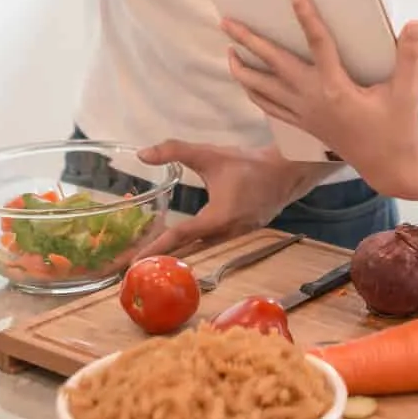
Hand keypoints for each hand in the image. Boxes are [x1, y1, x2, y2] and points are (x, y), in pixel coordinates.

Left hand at [132, 140, 311, 259]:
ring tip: (148, 260)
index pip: (179, 236)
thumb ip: (175, 151)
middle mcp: (224, 234)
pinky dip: (192, 248)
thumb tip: (143, 154)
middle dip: (159, 258)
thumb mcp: (209, 155)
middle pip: (186, 250)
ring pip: (199, 250)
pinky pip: (211, 245)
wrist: (286, 173)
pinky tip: (178, 247)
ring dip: (176, 254)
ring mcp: (234, 237)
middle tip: (131, 267)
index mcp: (216, 218)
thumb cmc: (248, 164)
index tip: (133, 263)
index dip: (154, 249)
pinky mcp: (239, 235)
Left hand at [224, 0, 417, 197]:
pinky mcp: (305, 126)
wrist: (389, 170)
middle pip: (274, 65)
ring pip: (263, 90)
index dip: (307, 17)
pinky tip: (247, 84)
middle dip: (249, 42)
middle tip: (227, 21)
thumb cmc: (398, 131)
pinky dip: (254, 94)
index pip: (318, 44)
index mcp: (336, 89)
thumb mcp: (406, 94)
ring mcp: (305, 115)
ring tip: (228, 51)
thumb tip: (413, 23)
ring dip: (243, 70)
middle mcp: (313, 100)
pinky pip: (270, 108)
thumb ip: (408, 58)